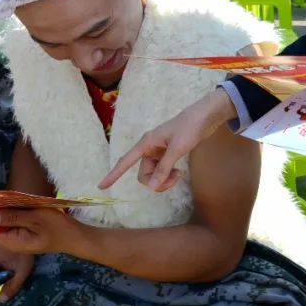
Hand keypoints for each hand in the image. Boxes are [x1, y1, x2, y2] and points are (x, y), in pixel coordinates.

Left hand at [0, 207, 80, 255]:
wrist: (75, 236)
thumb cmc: (57, 227)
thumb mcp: (36, 218)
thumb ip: (13, 217)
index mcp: (14, 243)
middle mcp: (13, 244)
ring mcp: (18, 239)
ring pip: (3, 225)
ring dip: (0, 212)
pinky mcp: (24, 233)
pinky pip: (11, 223)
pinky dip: (9, 214)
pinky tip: (9, 202)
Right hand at [99, 88, 235, 191]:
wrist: (204, 117)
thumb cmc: (189, 128)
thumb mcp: (176, 149)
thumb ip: (164, 168)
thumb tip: (152, 187)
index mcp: (146, 143)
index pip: (125, 161)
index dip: (113, 174)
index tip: (101, 186)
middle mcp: (148, 148)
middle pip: (143, 174)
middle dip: (155, 182)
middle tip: (174, 178)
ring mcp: (158, 152)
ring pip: (153, 174)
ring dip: (164, 179)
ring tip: (178, 175)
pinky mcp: (167, 154)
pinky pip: (161, 171)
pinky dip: (168, 175)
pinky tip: (178, 172)